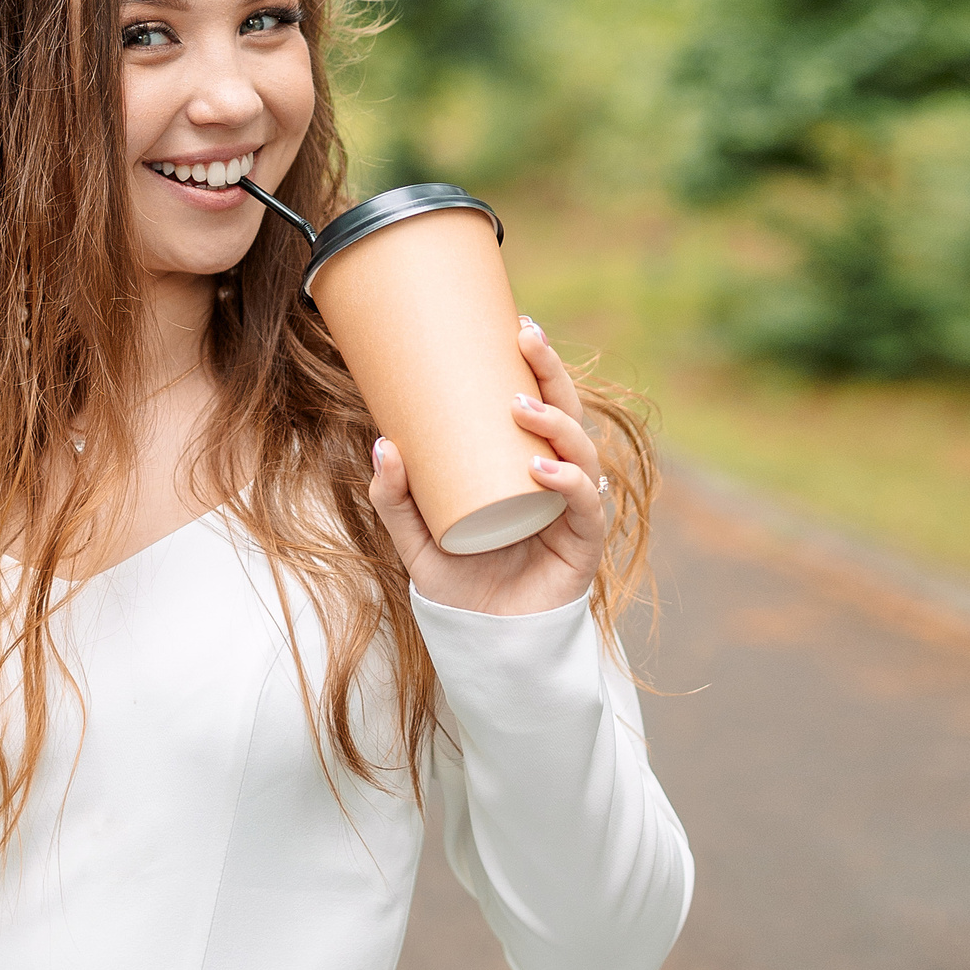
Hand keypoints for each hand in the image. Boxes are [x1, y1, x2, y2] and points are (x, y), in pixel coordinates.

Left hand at [368, 317, 609, 617]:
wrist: (481, 645)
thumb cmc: (458, 585)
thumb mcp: (415, 538)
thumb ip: (396, 498)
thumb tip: (383, 443)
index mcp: (524, 467)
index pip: (540, 405)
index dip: (539, 366)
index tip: (518, 325)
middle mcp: (556, 482)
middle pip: (568, 415)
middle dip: (552, 373)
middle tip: (526, 339)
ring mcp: (572, 512)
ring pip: (582, 453)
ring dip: (557, 423)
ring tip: (520, 407)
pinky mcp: (581, 547)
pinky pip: (586, 507)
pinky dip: (569, 483)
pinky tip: (543, 469)